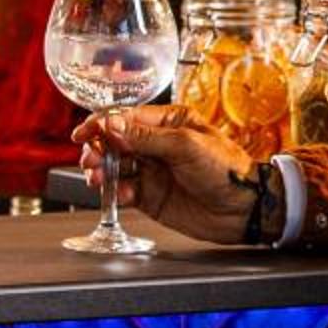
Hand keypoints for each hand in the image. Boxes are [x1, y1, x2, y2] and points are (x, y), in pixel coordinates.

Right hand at [72, 107, 264, 245]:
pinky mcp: (150, 195)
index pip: (127, 118)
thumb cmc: (226, 170)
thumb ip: (146, 138)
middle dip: (99, 149)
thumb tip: (112, 126)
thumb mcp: (186, 146)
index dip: (102, 124)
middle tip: (91, 159)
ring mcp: (153, 170)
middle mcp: (158, 144)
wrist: (244, 209)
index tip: (84, 133)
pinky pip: (124, 190)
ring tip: (97, 177)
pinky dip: (116, 191)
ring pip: (116, 166)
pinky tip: (119, 193)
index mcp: (169, 122)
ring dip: (103, 171)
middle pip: (116, 142)